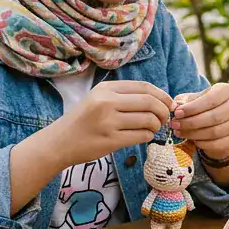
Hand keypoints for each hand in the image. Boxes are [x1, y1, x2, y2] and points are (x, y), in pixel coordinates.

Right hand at [45, 80, 171, 166]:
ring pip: (148, 120)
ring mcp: (108, 122)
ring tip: (153, 128)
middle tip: (165, 119)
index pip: (144, 87)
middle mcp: (107, 102)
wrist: (60, 142)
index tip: (169, 103)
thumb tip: (158, 99)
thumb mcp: (98, 98)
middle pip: (149, 102)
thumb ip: (123, 96)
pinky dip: (148, 136)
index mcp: (106, 89)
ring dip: (156, 126)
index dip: (162, 95)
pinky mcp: (110, 141)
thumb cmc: (82, 120)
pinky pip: (141, 136)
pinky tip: (144, 136)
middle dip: (163, 111)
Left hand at [171, 83, 228, 158]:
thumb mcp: (195, 99)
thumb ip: (185, 101)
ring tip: (178, 132)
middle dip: (191, 122)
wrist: (217, 123)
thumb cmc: (203, 106)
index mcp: (227, 90)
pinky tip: (191, 140)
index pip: (211, 99)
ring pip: (214, 132)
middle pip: (213, 117)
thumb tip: (176, 106)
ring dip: (193, 133)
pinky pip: (216, 144)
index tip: (177, 113)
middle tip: (175, 124)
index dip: (193, 107)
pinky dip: (201, 143)